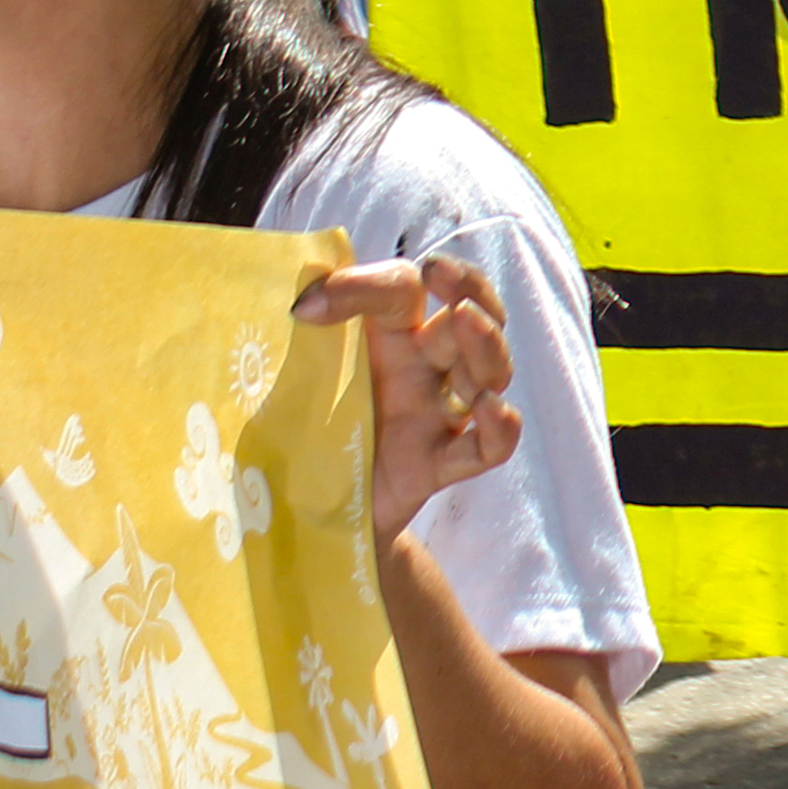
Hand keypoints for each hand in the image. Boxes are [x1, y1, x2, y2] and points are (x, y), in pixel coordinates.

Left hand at [301, 254, 521, 549]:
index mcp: (384, 339)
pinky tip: (487, 409)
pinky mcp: (436, 466)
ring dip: (486, 343)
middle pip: (470, 312)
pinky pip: (489, 447)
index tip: (306, 310)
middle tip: (439, 273)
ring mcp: (434, 416)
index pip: (401, 289)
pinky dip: (501, 426)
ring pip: (490, 370)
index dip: (367, 284)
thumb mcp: (286, 382)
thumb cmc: (298, 433)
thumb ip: (291, 342)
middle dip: (467, 285)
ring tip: (465, 323)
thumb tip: (298, 304)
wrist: (301, 515)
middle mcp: (419, 369)